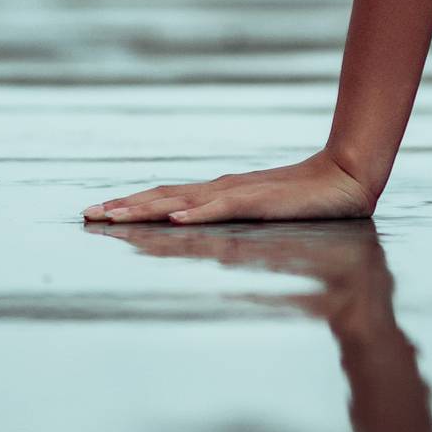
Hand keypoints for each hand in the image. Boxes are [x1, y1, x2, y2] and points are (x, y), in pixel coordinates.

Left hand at [84, 150, 374, 224]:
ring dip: (145, 209)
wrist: (345, 179)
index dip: (130, 205)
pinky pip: (222, 208)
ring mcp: (237, 194)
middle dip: (122, 207)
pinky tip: (174, 219)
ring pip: (182, 201)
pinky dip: (196, 213)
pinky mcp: (259, 202)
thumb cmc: (305, 202)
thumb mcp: (261, 223)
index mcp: (217, 194)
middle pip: (161, 198)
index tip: (98, 213)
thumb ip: (235, 233)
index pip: (164, 199)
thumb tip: (206, 252)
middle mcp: (219, 190)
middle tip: (86, 215)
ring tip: (113, 216)